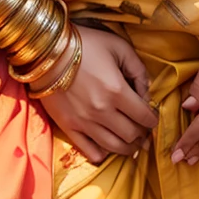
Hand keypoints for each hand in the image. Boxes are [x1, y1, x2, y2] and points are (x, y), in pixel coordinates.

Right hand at [42, 25, 157, 164]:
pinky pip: (89, 151)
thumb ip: (138, 69)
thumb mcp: (119, 46)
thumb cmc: (85, 43)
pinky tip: (107, 148)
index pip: (144, 117)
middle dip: (142, 135)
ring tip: (131, 143)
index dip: (153, 120)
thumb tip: (147, 92)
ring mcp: (84, 122)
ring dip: (127, 148)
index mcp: (117, 91)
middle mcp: (102, 111)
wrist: (46, 49)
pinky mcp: (68, 126)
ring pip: (114, 147)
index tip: (152, 118)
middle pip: (131, 135)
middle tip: (143, 131)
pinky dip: (102, 154)